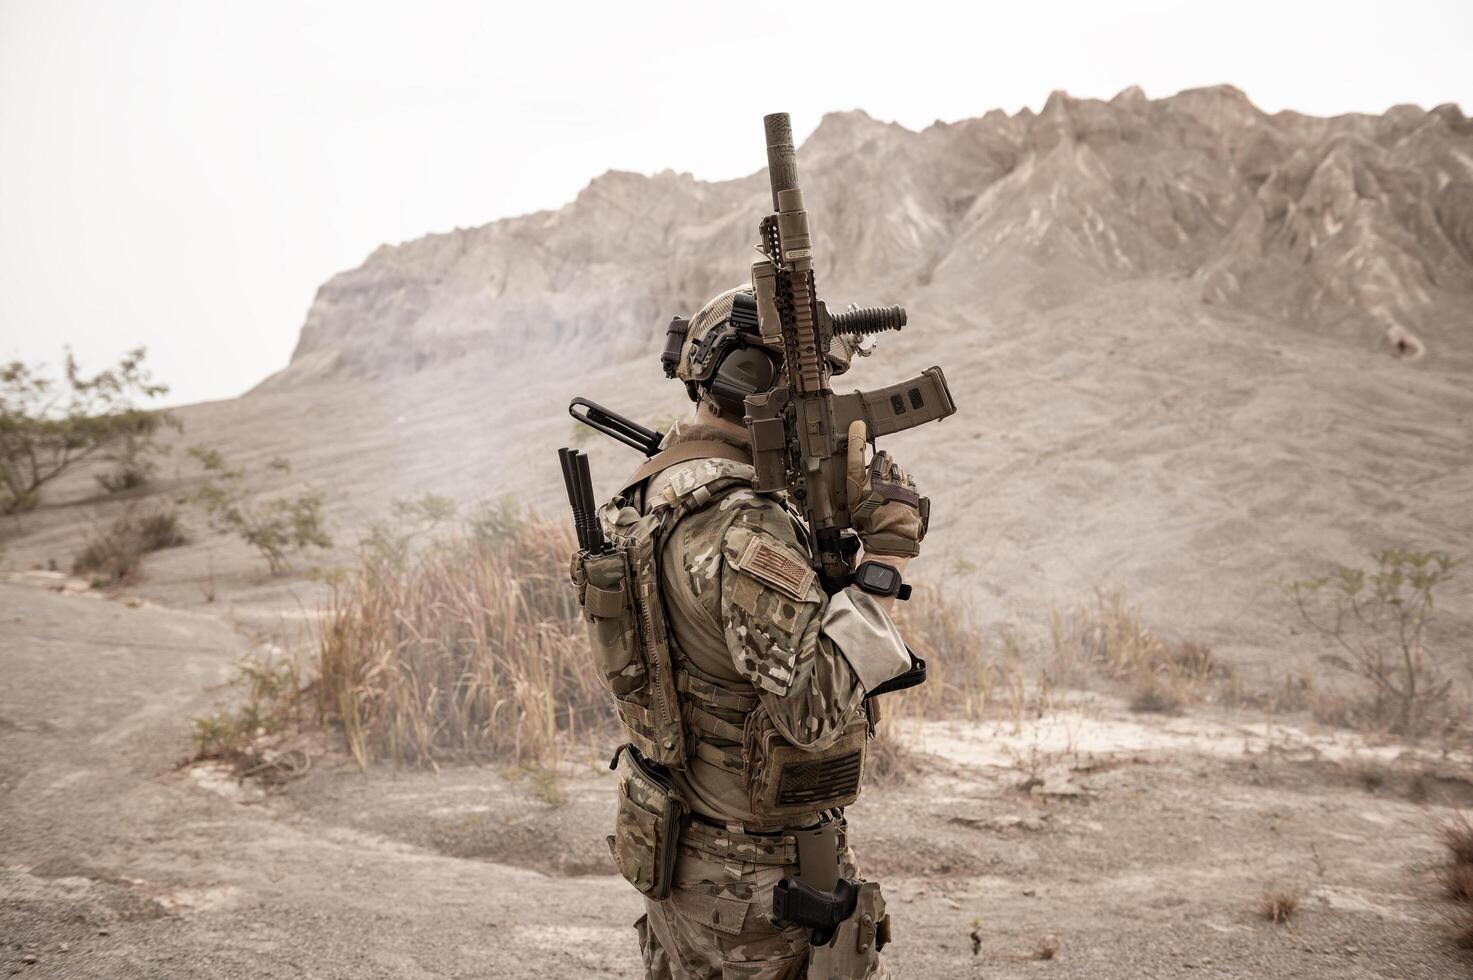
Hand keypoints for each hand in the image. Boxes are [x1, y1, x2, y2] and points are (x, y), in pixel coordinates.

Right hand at [844, 420, 928, 558]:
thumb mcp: (854, 508)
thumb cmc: (868, 529)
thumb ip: (857, 489)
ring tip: (890, 493)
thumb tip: (862, 476)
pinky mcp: (910, 488)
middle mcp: (876, 481)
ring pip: (896, 467)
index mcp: (857, 487)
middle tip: (881, 478)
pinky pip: (908, 479)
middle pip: (881, 457)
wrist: (891, 542)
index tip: (858, 423)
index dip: (856, 439)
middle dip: (882, 462)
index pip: (854, 457)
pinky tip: (900, 497)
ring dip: (894, 475)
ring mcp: (895, 484)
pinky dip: (905, 485)